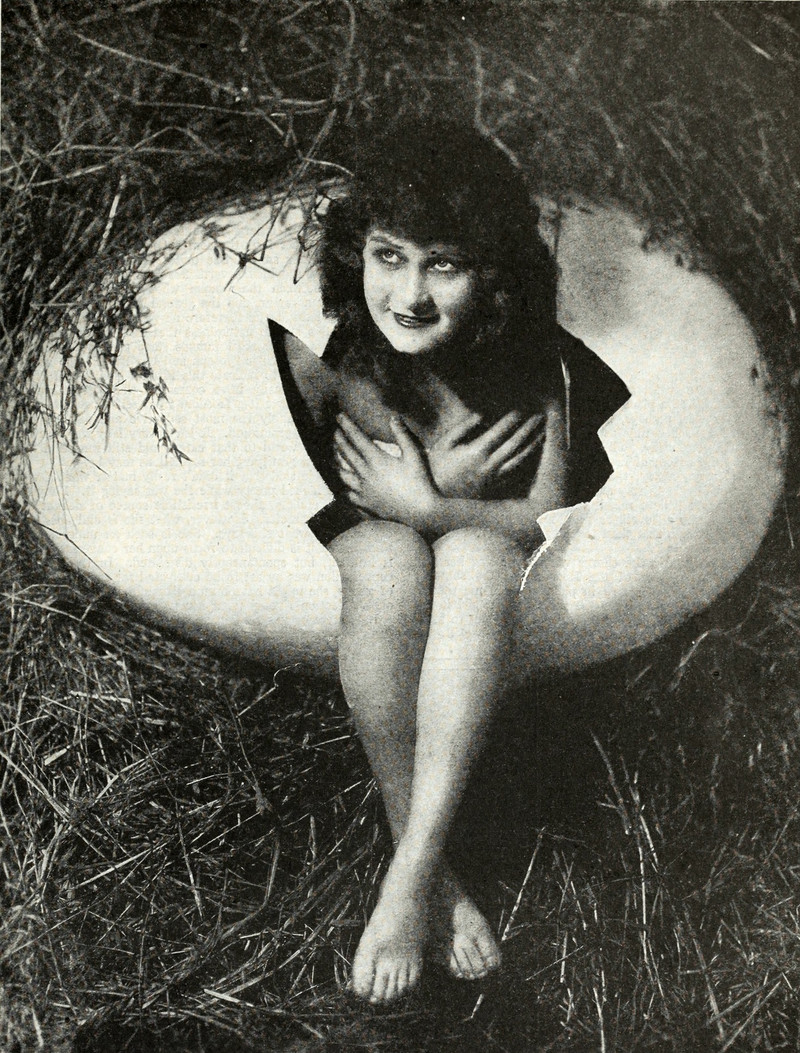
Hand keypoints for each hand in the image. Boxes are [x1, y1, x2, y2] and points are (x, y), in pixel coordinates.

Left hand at [334, 413, 438, 529]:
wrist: (421, 513)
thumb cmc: (420, 482)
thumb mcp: (414, 455)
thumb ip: (402, 435)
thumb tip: (393, 417)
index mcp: (376, 461)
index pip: (356, 438)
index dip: (346, 426)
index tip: (339, 416)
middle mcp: (365, 475)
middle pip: (346, 454)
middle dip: (338, 440)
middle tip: (335, 432)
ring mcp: (363, 491)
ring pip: (342, 474)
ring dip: (337, 462)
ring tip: (334, 456)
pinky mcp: (365, 505)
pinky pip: (348, 494)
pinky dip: (343, 487)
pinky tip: (344, 485)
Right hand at [425, 411, 545, 497]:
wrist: (436, 499)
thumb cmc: (438, 467)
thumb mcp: (445, 443)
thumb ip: (463, 427)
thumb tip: (481, 414)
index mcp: (476, 452)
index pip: (499, 432)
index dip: (511, 419)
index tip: (520, 409)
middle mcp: (488, 465)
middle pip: (515, 444)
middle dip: (529, 428)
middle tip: (540, 416)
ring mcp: (494, 478)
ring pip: (520, 459)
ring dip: (534, 444)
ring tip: (544, 433)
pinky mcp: (496, 487)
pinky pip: (517, 473)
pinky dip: (528, 461)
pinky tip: (535, 452)